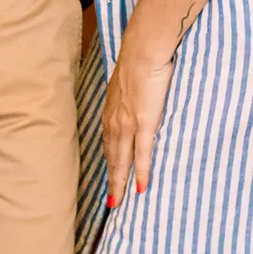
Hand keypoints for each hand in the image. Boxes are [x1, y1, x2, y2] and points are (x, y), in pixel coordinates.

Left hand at [102, 31, 176, 208]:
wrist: (143, 50)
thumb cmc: (139, 60)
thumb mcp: (128, 80)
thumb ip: (129, 94)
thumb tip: (135, 96)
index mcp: (111, 110)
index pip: (109, 142)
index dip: (109, 161)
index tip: (109, 175)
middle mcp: (115, 121)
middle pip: (112, 157)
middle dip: (111, 180)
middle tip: (111, 202)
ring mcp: (128, 124)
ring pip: (122, 161)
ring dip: (120, 183)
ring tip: (119, 202)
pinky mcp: (144, 123)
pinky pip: (142, 154)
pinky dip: (141, 173)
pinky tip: (141, 188)